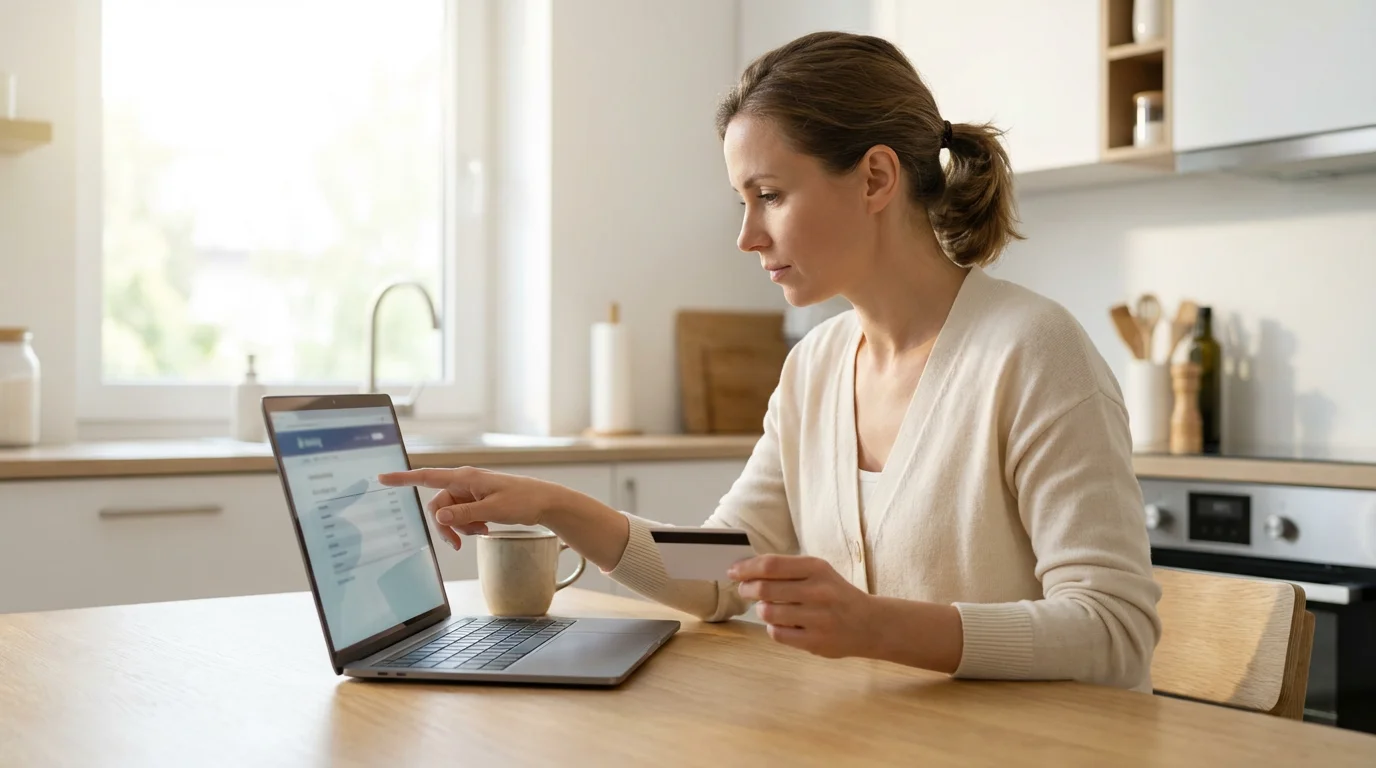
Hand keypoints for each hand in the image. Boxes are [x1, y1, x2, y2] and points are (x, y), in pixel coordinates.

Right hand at [377, 467, 565, 550]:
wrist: (544, 503)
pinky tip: (485, 530)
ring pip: (450, 515)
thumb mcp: (491, 510)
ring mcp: (470, 493)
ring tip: (481, 532)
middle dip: (446, 526)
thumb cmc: (522, 500)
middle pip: (438, 506)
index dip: (403, 478)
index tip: (382, 477)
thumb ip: (463, 514)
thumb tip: (438, 517)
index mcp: (464, 477)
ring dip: (460, 528)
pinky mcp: (476, 502)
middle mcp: (464, 483)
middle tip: (459, 544)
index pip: (427, 476)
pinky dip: (469, 526)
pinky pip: (462, 517)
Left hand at [729, 555, 876, 658]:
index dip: (746, 568)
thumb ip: (787, 570)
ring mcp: (817, 618)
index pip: (771, 565)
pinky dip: (773, 628)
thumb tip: (747, 570)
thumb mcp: (819, 573)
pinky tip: (782, 623)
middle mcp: (818, 591)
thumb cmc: (837, 594)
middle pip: (765, 589)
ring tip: (769, 607)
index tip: (733, 571)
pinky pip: (777, 633)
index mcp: (817, 569)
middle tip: (745, 590)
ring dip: (761, 610)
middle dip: (747, 589)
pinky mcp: (815, 642)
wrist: (870, 624)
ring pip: (768, 612)